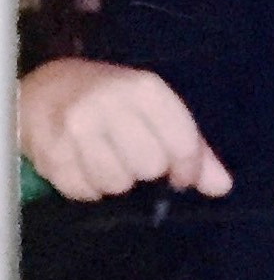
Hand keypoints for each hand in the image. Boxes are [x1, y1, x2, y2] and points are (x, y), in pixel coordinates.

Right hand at [18, 59, 231, 201]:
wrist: (46, 87)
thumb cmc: (113, 101)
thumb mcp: (156, 110)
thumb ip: (192, 148)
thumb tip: (221, 187)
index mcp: (144, 89)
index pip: (182, 143)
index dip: (187, 169)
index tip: (179, 175)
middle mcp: (109, 103)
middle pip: (149, 167)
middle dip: (146, 172)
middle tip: (133, 158)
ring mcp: (75, 127)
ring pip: (116, 184)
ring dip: (116, 182)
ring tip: (108, 161)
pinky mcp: (49, 151)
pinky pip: (83, 192)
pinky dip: (88, 188)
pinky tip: (84, 167)